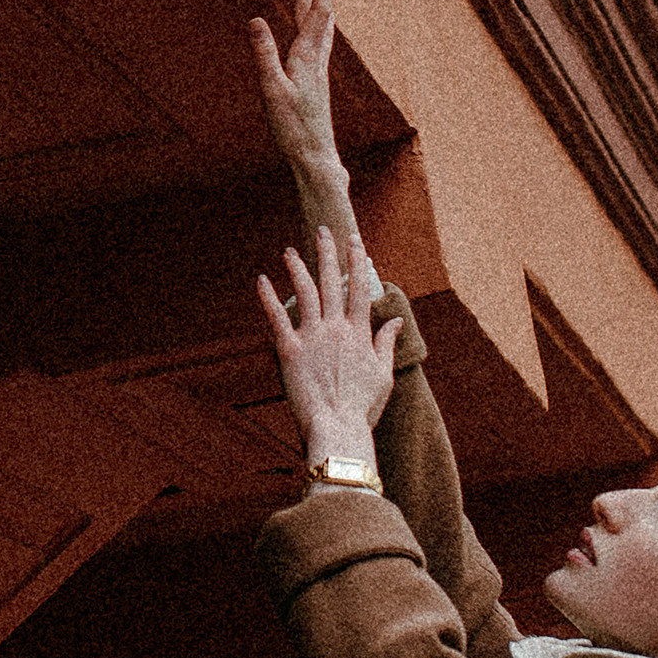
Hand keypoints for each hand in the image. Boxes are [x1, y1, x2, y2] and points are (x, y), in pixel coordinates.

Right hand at [249, 0, 342, 190]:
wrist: (315, 154)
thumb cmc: (293, 127)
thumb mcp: (271, 90)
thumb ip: (264, 54)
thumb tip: (255, 19)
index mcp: (306, 55)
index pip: (313, 9)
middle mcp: (316, 56)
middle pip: (316, 9)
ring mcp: (318, 66)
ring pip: (321, 21)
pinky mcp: (316, 77)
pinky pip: (320, 37)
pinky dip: (318, 19)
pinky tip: (318, 23)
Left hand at [257, 230, 397, 467]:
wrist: (338, 428)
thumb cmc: (362, 407)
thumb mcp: (383, 375)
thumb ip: (386, 343)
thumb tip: (395, 320)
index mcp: (359, 333)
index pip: (359, 288)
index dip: (356, 262)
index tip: (354, 241)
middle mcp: (336, 328)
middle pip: (331, 282)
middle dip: (327, 253)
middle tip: (322, 230)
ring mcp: (312, 337)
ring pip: (304, 292)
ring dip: (297, 268)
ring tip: (289, 250)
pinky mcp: (289, 351)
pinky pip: (276, 318)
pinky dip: (268, 298)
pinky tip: (261, 280)